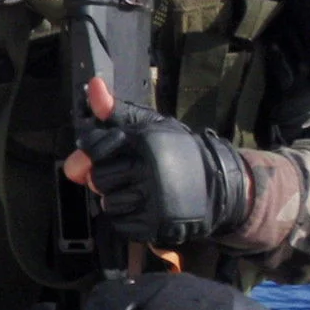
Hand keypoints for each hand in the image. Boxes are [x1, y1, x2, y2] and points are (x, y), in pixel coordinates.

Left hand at [64, 78, 250, 246]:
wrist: (217, 180)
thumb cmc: (175, 151)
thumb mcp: (149, 125)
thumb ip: (115, 111)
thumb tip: (93, 85)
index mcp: (143, 141)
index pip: (92, 150)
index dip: (94, 154)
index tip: (106, 154)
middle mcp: (148, 168)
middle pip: (97, 179)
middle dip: (106, 179)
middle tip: (128, 174)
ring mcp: (154, 197)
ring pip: (107, 203)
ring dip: (117, 199)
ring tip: (139, 189)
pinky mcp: (157, 222)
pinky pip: (120, 224)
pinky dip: (127, 218)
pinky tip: (145, 206)